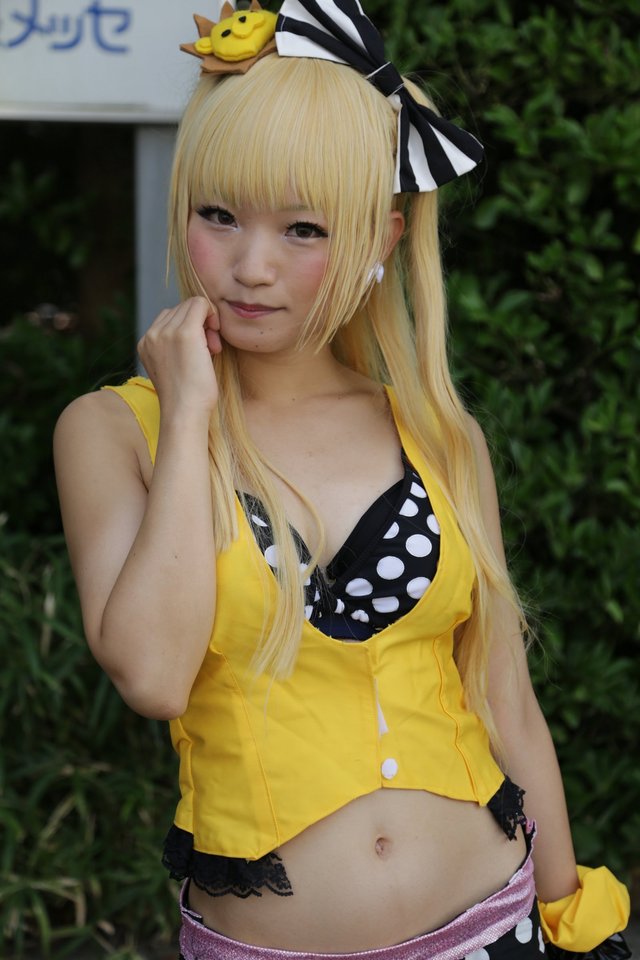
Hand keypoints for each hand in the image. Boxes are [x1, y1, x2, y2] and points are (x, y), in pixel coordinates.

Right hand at [137, 297, 220, 416]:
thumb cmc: (187, 397)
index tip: (202, 349)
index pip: (170, 317)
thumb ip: (176, 346)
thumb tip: (198, 328)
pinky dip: (212, 315)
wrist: (185, 412)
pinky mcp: (184, 333)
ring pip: (191, 304)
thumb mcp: (174, 367)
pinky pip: (201, 304)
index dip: (190, 327)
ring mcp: (166, 332)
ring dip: (206, 322)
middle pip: (181, 308)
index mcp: (146, 343)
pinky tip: (217, 337)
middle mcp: (152, 334)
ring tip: (212, 349)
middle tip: (211, 349)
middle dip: (200, 324)